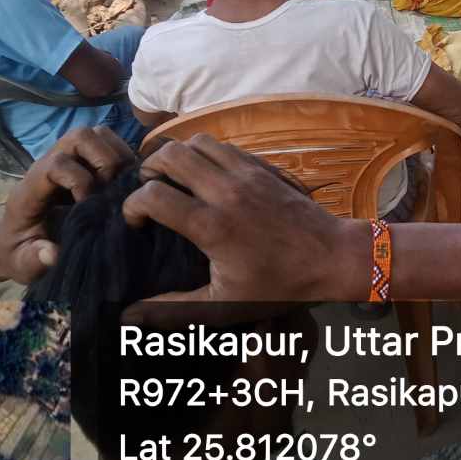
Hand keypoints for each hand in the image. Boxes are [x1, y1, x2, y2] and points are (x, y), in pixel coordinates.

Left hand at [0, 127, 135, 282]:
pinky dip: (124, 157)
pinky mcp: (82, 160)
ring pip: (97, 134)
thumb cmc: (18, 252)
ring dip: (117, 155)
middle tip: (113, 190)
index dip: (79, 180)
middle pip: (79, 136)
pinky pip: (108, 142)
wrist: (14, 241)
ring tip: (124, 185)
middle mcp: (48, 165)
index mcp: (30, 189)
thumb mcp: (21, 264)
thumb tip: (52, 253)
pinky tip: (126, 184)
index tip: (89, 207)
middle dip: (104, 160)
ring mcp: (66, 158)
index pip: (56, 164)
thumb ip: (33, 259)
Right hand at [121, 135, 357, 306]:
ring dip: (177, 155)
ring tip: (173, 177)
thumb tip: (128, 317)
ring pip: (197, 142)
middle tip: (150, 191)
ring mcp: (246, 174)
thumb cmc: (279, 285)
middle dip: (149, 170)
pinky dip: (205, 152)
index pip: (153, 195)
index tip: (135, 222)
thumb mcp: (224, 306)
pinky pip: (223, 145)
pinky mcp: (263, 166)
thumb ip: (173, 310)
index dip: (133, 206)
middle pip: (170, 155)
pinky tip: (205, 175)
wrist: (333, 257)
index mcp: (212, 226)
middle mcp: (226, 192)